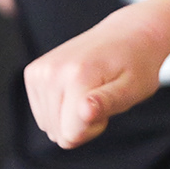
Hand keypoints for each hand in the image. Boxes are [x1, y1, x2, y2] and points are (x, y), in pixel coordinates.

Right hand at [26, 20, 168, 147]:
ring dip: (73, 116)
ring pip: (50, 125)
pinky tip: (80, 89)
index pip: (71, 135)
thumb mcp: (134, 88)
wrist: (127, 33)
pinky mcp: (33, 74)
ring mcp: (39, 72)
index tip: (109, 104)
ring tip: (93, 91)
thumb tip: (84, 112)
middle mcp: (51, 72)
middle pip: (59, 132)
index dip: (94, 128)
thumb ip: (108, 103)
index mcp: (77, 76)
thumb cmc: (136, 65)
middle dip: (83, 123)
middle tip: (102, 96)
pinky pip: (43, 115)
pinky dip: (62, 109)